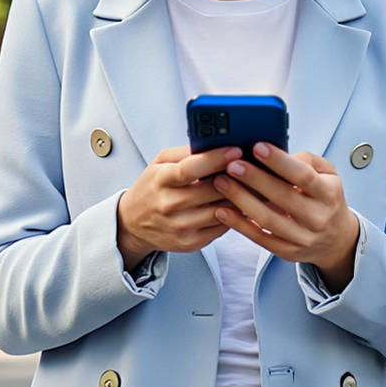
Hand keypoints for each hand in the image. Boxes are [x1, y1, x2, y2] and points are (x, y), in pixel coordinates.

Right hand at [116, 145, 240, 269]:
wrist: (133, 224)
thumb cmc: (151, 189)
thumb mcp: (159, 163)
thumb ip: (185, 152)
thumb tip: (214, 144)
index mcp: (161, 180)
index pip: (191, 169)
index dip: (216, 158)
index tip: (236, 151)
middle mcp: (169, 205)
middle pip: (213, 190)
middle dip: (236, 177)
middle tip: (252, 166)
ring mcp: (181, 226)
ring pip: (222, 210)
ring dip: (240, 197)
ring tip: (251, 185)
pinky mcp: (191, 242)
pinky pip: (222, 227)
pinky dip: (234, 215)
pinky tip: (239, 205)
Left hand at [212, 142, 360, 292]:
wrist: (336, 239)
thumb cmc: (326, 199)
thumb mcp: (328, 174)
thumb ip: (306, 161)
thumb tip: (278, 154)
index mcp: (328, 194)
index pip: (303, 176)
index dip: (279, 161)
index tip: (258, 148)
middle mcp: (317, 217)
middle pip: (282, 196)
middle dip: (254, 179)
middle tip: (232, 164)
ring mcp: (302, 237)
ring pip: (267, 219)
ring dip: (241, 199)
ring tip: (221, 182)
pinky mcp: (287, 251)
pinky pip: (259, 238)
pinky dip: (239, 224)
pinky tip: (223, 210)